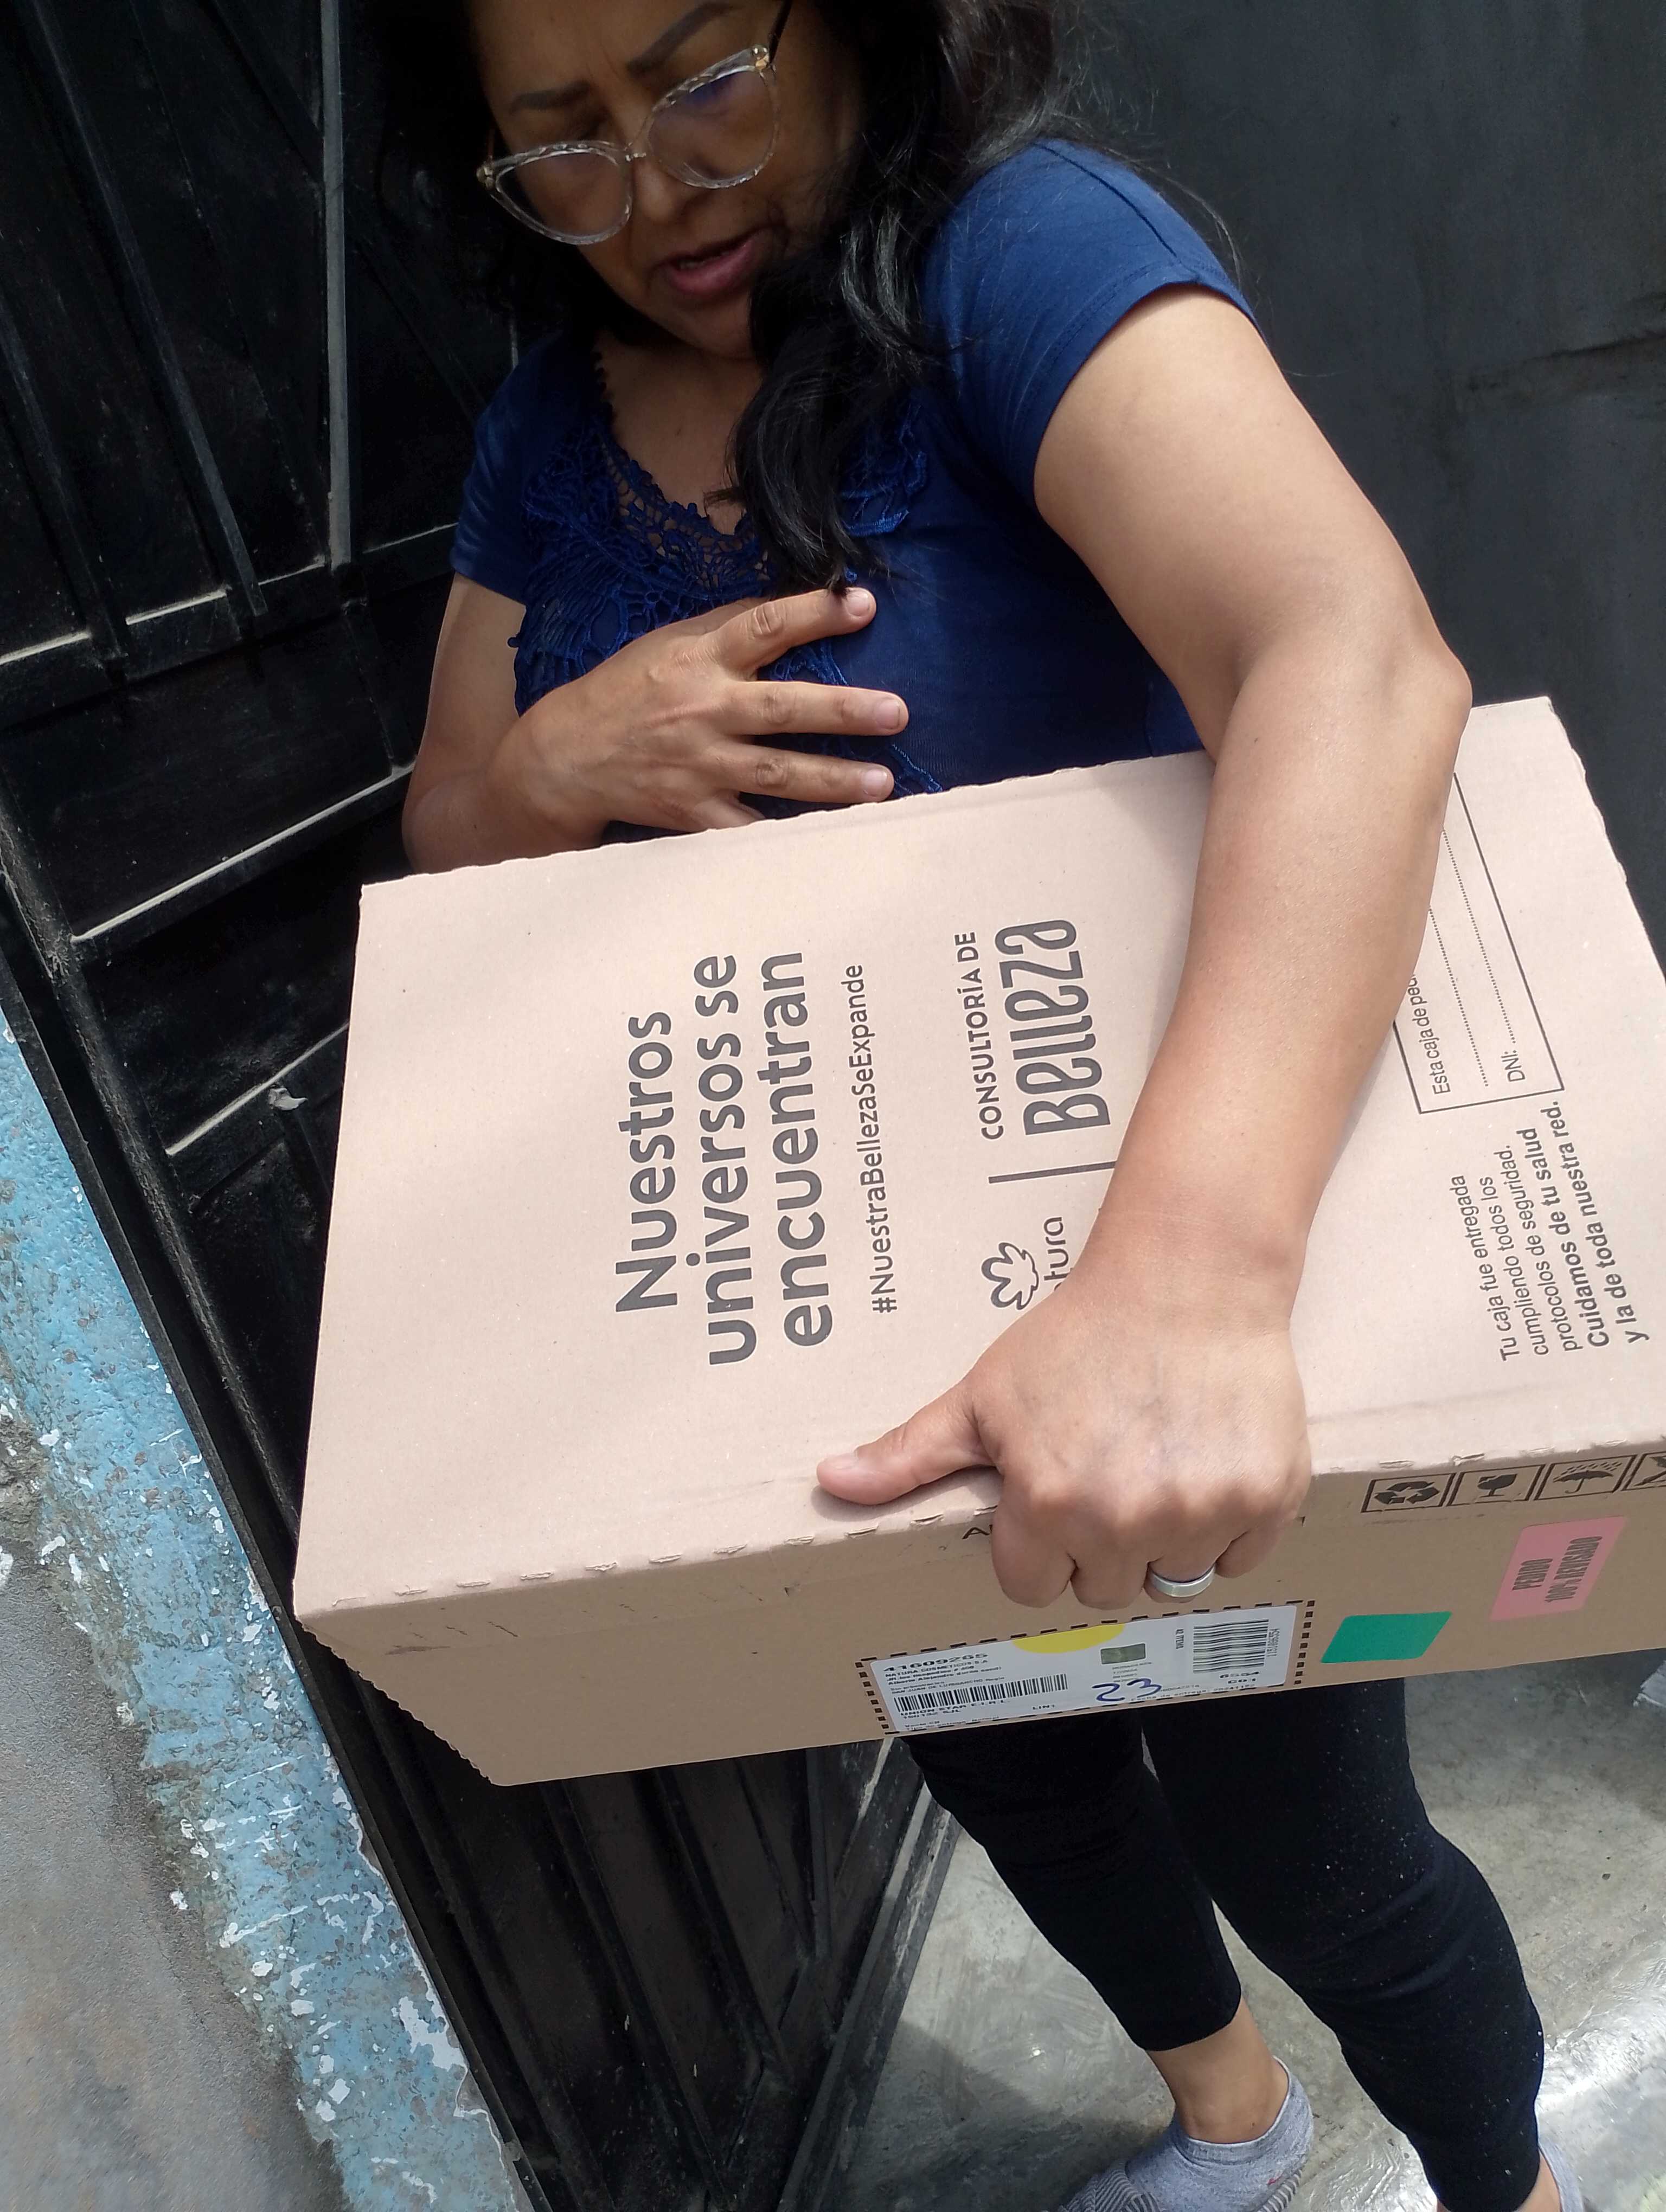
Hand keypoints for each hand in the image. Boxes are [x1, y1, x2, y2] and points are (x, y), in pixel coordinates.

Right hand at [492, 587, 907, 841]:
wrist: (567, 757)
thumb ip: (728, 628)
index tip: (864, 605)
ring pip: (778, 774)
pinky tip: (831, 839)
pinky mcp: (694, 813)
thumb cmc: (625, 691)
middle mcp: (704, 711)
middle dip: (844, 711)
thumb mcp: (668, 643)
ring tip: (884, 784)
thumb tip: (791, 605)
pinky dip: (787, 836)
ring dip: (835, 780)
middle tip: (898, 712)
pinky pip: (748, 828)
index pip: (764, 627)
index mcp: (700, 659)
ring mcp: (701, 766)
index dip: (814, 614)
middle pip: (784, 709)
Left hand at [817, 1260, 1310, 1610]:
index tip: (1051, 1497)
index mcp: (1050, 1504)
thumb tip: (829, 1486)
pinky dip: (1227, 1524)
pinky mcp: (1268, 1500)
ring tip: (1156, 1463)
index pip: (1031, 1585)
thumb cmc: (1077, 1334)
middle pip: (1103, 1589)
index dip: (1035, 1546)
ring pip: (1173, 1578)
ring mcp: (1203, 1514)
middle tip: (1107, 1474)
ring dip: (1164, 1538)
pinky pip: (1238, 1558)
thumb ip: (909, 1454)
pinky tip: (1205, 1461)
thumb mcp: (982, 1394)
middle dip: (1098, 1545)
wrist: (1187, 1277)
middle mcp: (1126, 1521)